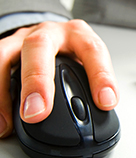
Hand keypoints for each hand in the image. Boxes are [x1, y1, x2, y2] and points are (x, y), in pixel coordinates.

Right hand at [0, 20, 118, 137]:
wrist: (52, 36)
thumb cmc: (72, 50)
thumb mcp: (88, 60)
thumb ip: (91, 81)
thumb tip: (99, 110)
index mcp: (78, 35)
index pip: (93, 50)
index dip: (100, 75)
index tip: (104, 102)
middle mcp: (50, 33)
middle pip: (39, 46)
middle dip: (37, 79)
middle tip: (36, 112)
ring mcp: (23, 39)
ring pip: (4, 55)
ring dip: (3, 91)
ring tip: (6, 123)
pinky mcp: (6, 49)